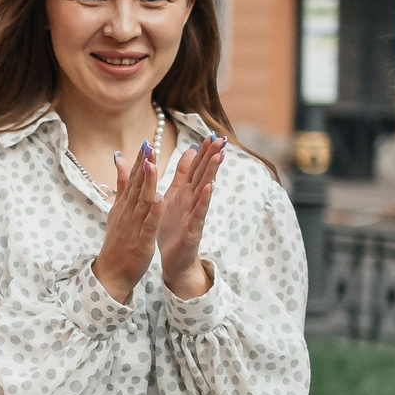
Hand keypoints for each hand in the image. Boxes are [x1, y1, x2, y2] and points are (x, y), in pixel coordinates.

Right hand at [94, 143, 160, 303]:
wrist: (111, 273)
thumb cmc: (117, 241)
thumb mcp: (116, 210)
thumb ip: (120, 185)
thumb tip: (119, 159)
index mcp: (123, 205)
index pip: (131, 180)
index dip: (138, 161)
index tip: (146, 143)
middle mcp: (127, 213)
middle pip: (135, 186)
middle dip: (142, 166)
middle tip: (148, 146)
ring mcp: (133, 227)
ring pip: (141, 202)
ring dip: (147, 183)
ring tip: (152, 165)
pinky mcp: (141, 242)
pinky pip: (148, 225)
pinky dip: (153, 212)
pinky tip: (158, 200)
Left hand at [154, 138, 223, 299]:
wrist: (173, 260)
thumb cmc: (173, 228)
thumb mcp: (175, 196)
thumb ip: (182, 174)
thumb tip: (191, 150)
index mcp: (185, 192)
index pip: (196, 168)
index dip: (204, 152)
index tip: (211, 134)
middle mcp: (193, 201)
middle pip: (204, 175)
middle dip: (212, 156)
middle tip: (222, 138)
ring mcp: (194, 215)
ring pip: (204, 191)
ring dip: (212, 173)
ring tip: (219, 156)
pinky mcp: (192, 230)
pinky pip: (199, 214)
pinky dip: (204, 200)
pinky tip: (209, 188)